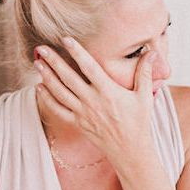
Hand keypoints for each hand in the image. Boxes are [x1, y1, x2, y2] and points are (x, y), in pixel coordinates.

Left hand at [34, 38, 156, 165]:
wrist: (130, 150)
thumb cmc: (138, 122)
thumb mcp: (145, 96)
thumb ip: (145, 73)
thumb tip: (152, 52)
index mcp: (108, 91)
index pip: (89, 67)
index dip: (77, 52)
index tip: (65, 39)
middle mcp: (93, 101)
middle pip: (68, 78)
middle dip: (53, 62)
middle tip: (41, 48)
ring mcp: (83, 113)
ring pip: (59, 92)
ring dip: (46, 77)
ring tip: (37, 63)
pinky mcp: (77, 123)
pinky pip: (57, 110)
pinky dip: (46, 99)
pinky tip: (38, 88)